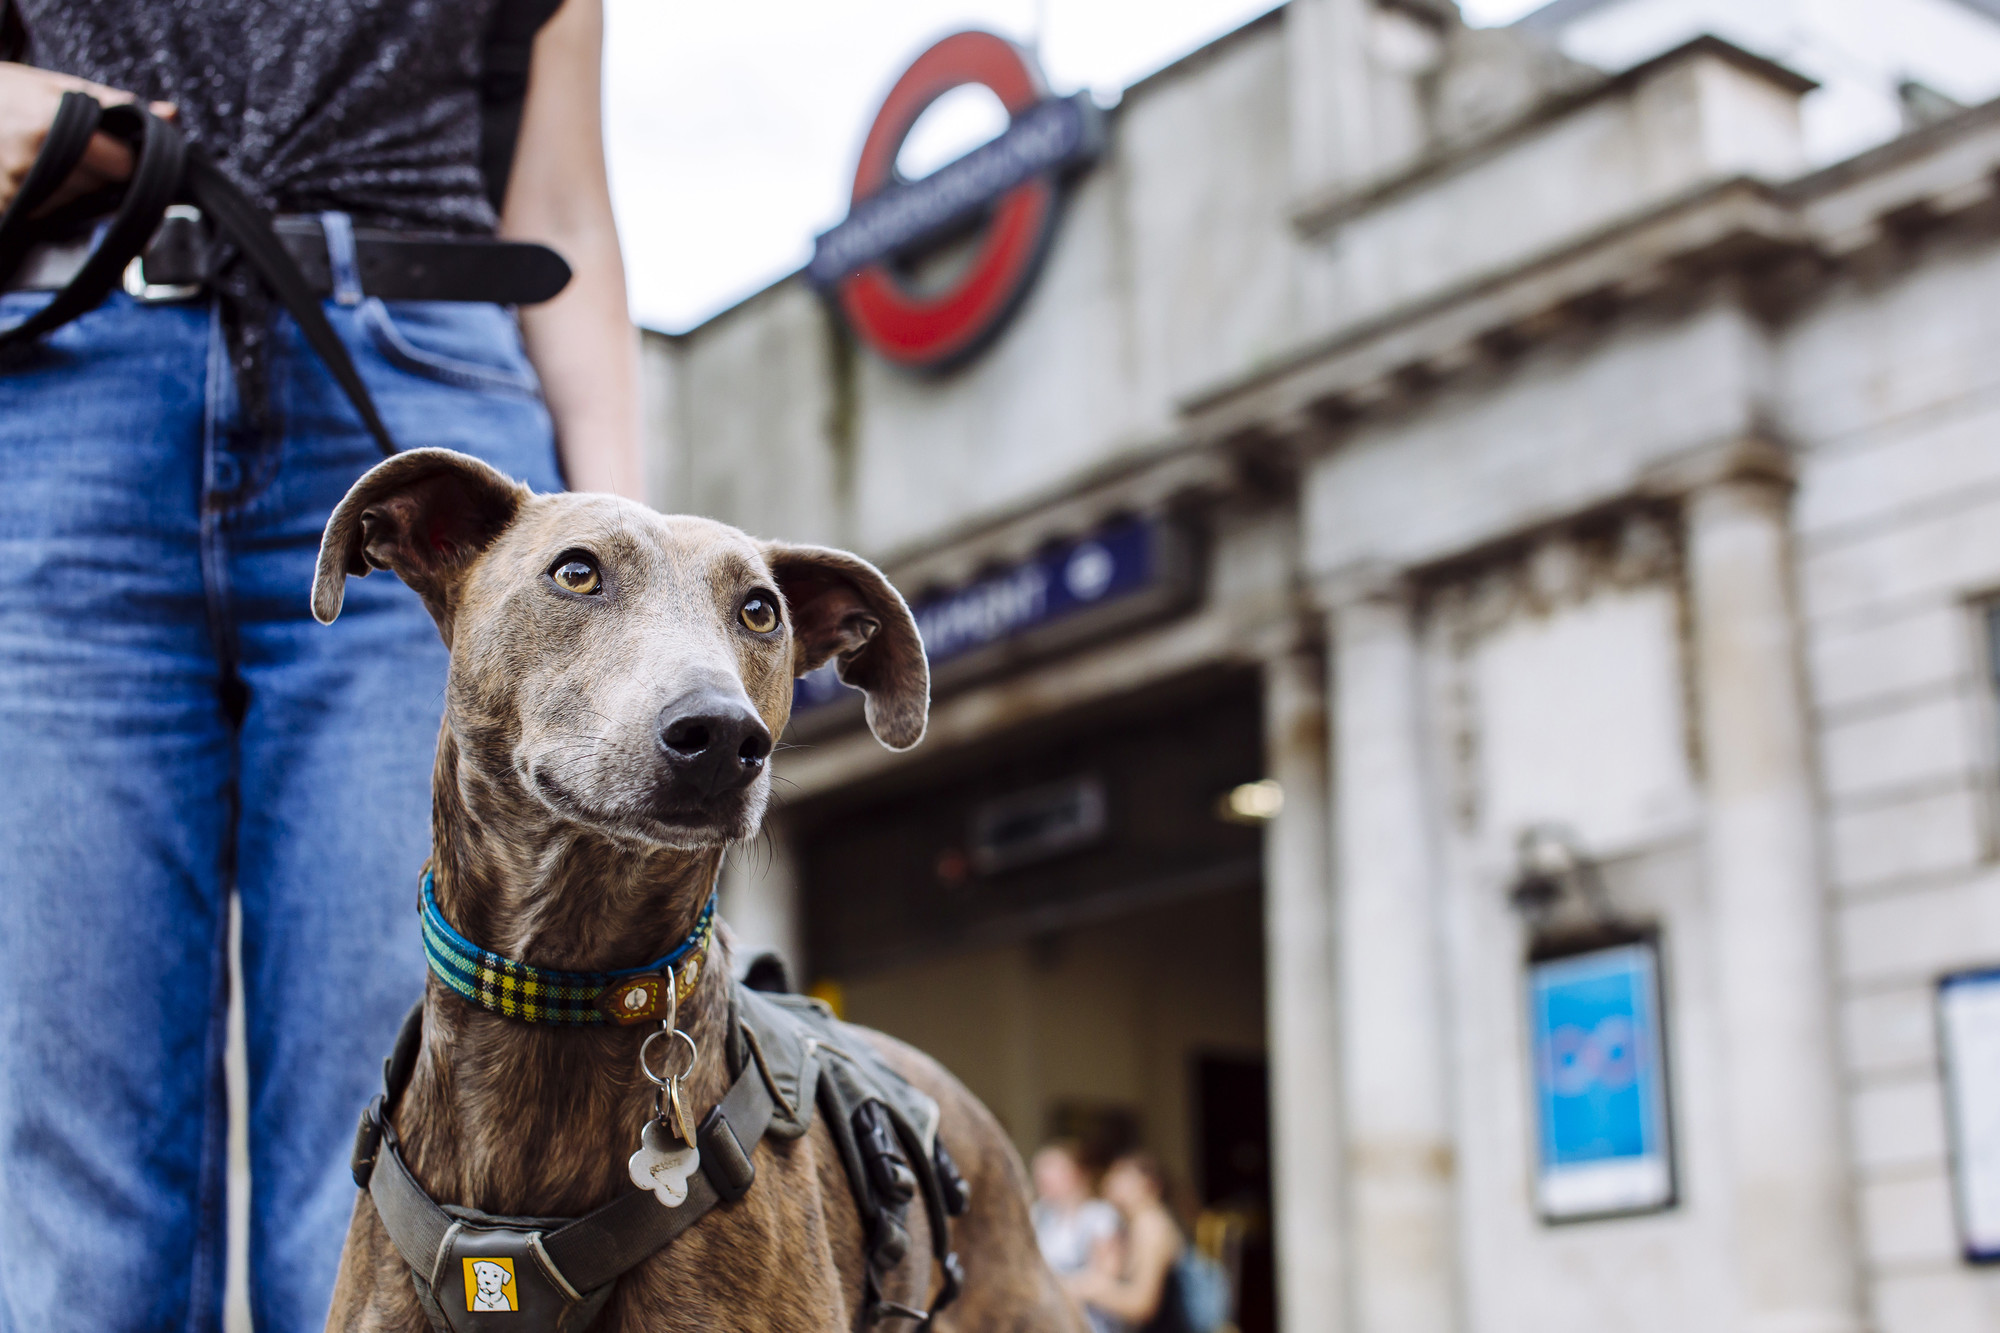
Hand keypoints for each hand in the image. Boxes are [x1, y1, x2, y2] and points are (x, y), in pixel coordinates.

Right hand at [0, 62, 174, 214]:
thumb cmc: (1, 92)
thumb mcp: (51, 84)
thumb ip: (111, 103)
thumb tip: (169, 115)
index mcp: (57, 126)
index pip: (124, 168)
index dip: (124, 161)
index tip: (116, 154)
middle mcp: (39, 161)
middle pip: (100, 189)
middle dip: (95, 174)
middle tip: (70, 150)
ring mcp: (18, 188)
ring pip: (73, 203)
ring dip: (69, 187)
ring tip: (42, 158)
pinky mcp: (8, 207)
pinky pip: (45, 212)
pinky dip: (45, 198)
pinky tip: (29, 174)